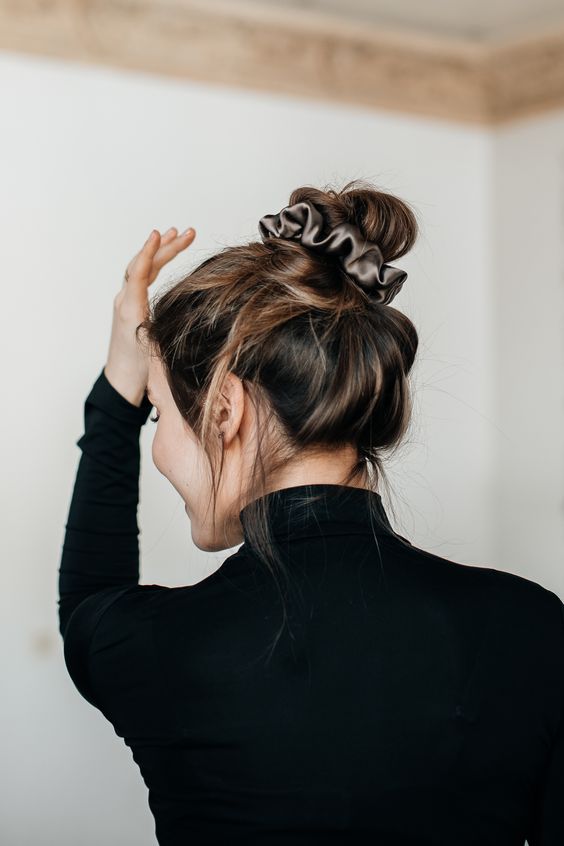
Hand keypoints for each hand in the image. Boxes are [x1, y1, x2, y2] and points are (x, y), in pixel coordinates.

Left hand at [104, 226, 195, 406]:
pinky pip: (141, 279)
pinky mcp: (130, 307)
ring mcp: (126, 303)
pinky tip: (165, 259)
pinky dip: (154, 265)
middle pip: (144, 265)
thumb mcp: (154, 348)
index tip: (160, 235)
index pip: (139, 273)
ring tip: (177, 236)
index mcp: (130, 310)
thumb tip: (182, 307)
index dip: (149, 253)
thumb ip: (163, 325)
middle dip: (165, 247)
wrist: (122, 383)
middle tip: (186, 232)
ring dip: (160, 252)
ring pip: (143, 269)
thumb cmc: (140, 372)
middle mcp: (125, 302)